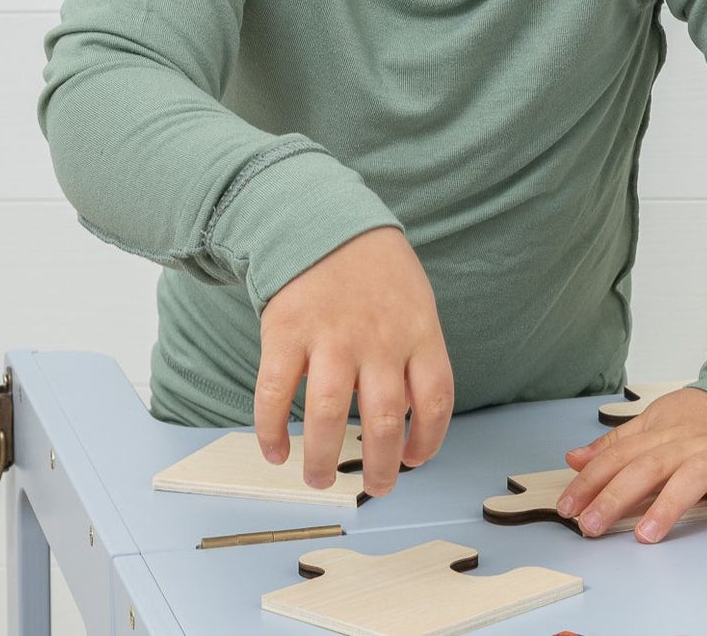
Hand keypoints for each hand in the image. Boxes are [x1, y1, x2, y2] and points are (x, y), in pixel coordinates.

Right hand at [255, 226, 453, 496]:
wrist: (324, 219)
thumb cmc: (376, 271)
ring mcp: (330, 336)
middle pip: (384, 420)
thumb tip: (408, 419)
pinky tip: (276, 451)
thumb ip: (415, 354)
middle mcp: (378, 338)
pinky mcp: (286, 331)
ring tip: (318, 478)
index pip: (435, 399)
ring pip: (326, 417)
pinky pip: (274, 394)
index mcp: (418, 331)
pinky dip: (271, 432)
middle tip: (376, 487)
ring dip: (321, 460)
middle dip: (381, 466)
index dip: (428, 440)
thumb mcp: (415, 302)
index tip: (415, 460)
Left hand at [556, 387, 706, 546]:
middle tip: (590, 527)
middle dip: (616, 496)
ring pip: (695, 477)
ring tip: (646, 535)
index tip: (567, 508)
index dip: (591, 481)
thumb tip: (574, 458)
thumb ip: (618, 443)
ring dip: (669, 505)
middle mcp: (691, 443)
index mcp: (664, 432)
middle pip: (649, 467)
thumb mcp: (658, 422)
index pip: (620, 456)